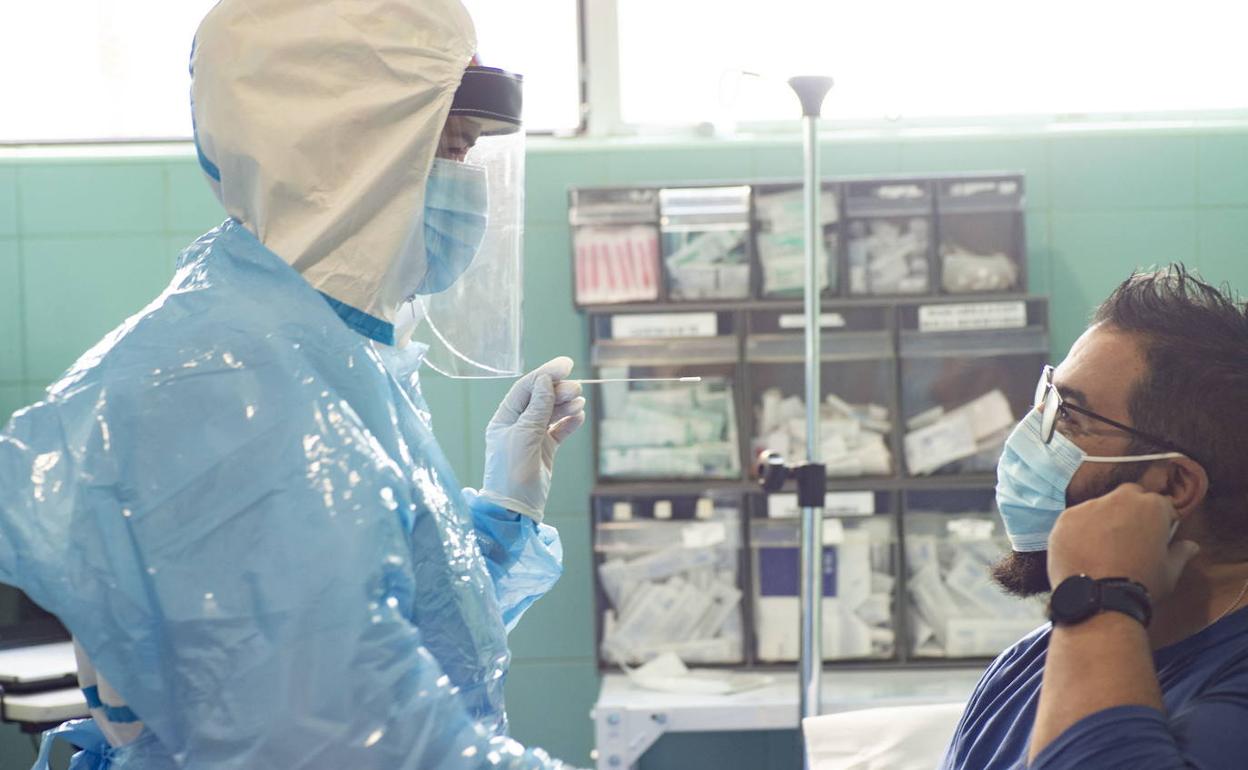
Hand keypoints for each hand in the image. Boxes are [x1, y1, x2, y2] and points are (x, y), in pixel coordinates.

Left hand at [480, 357, 585, 520]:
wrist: (516, 509)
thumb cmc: (512, 472)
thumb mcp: (524, 436)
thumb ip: (536, 408)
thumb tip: (544, 381)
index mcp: (504, 419)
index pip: (526, 388)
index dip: (545, 374)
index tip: (566, 364)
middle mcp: (517, 425)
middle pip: (541, 398)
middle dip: (558, 390)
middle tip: (576, 388)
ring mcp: (532, 438)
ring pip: (552, 413)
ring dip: (566, 404)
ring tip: (579, 401)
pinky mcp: (545, 450)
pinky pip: (560, 430)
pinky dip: (570, 422)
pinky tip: (579, 416)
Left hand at [1047, 482, 1199, 601]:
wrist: (1099, 599)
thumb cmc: (1141, 585)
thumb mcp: (1170, 572)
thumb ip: (1180, 553)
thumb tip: (1191, 546)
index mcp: (1152, 506)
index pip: (1159, 504)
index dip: (1159, 520)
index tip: (1155, 535)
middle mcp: (1119, 498)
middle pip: (1128, 496)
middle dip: (1130, 511)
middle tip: (1128, 538)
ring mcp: (1088, 507)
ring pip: (1098, 507)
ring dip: (1103, 520)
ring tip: (1102, 549)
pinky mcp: (1065, 519)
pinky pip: (1075, 520)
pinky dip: (1079, 531)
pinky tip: (1082, 552)